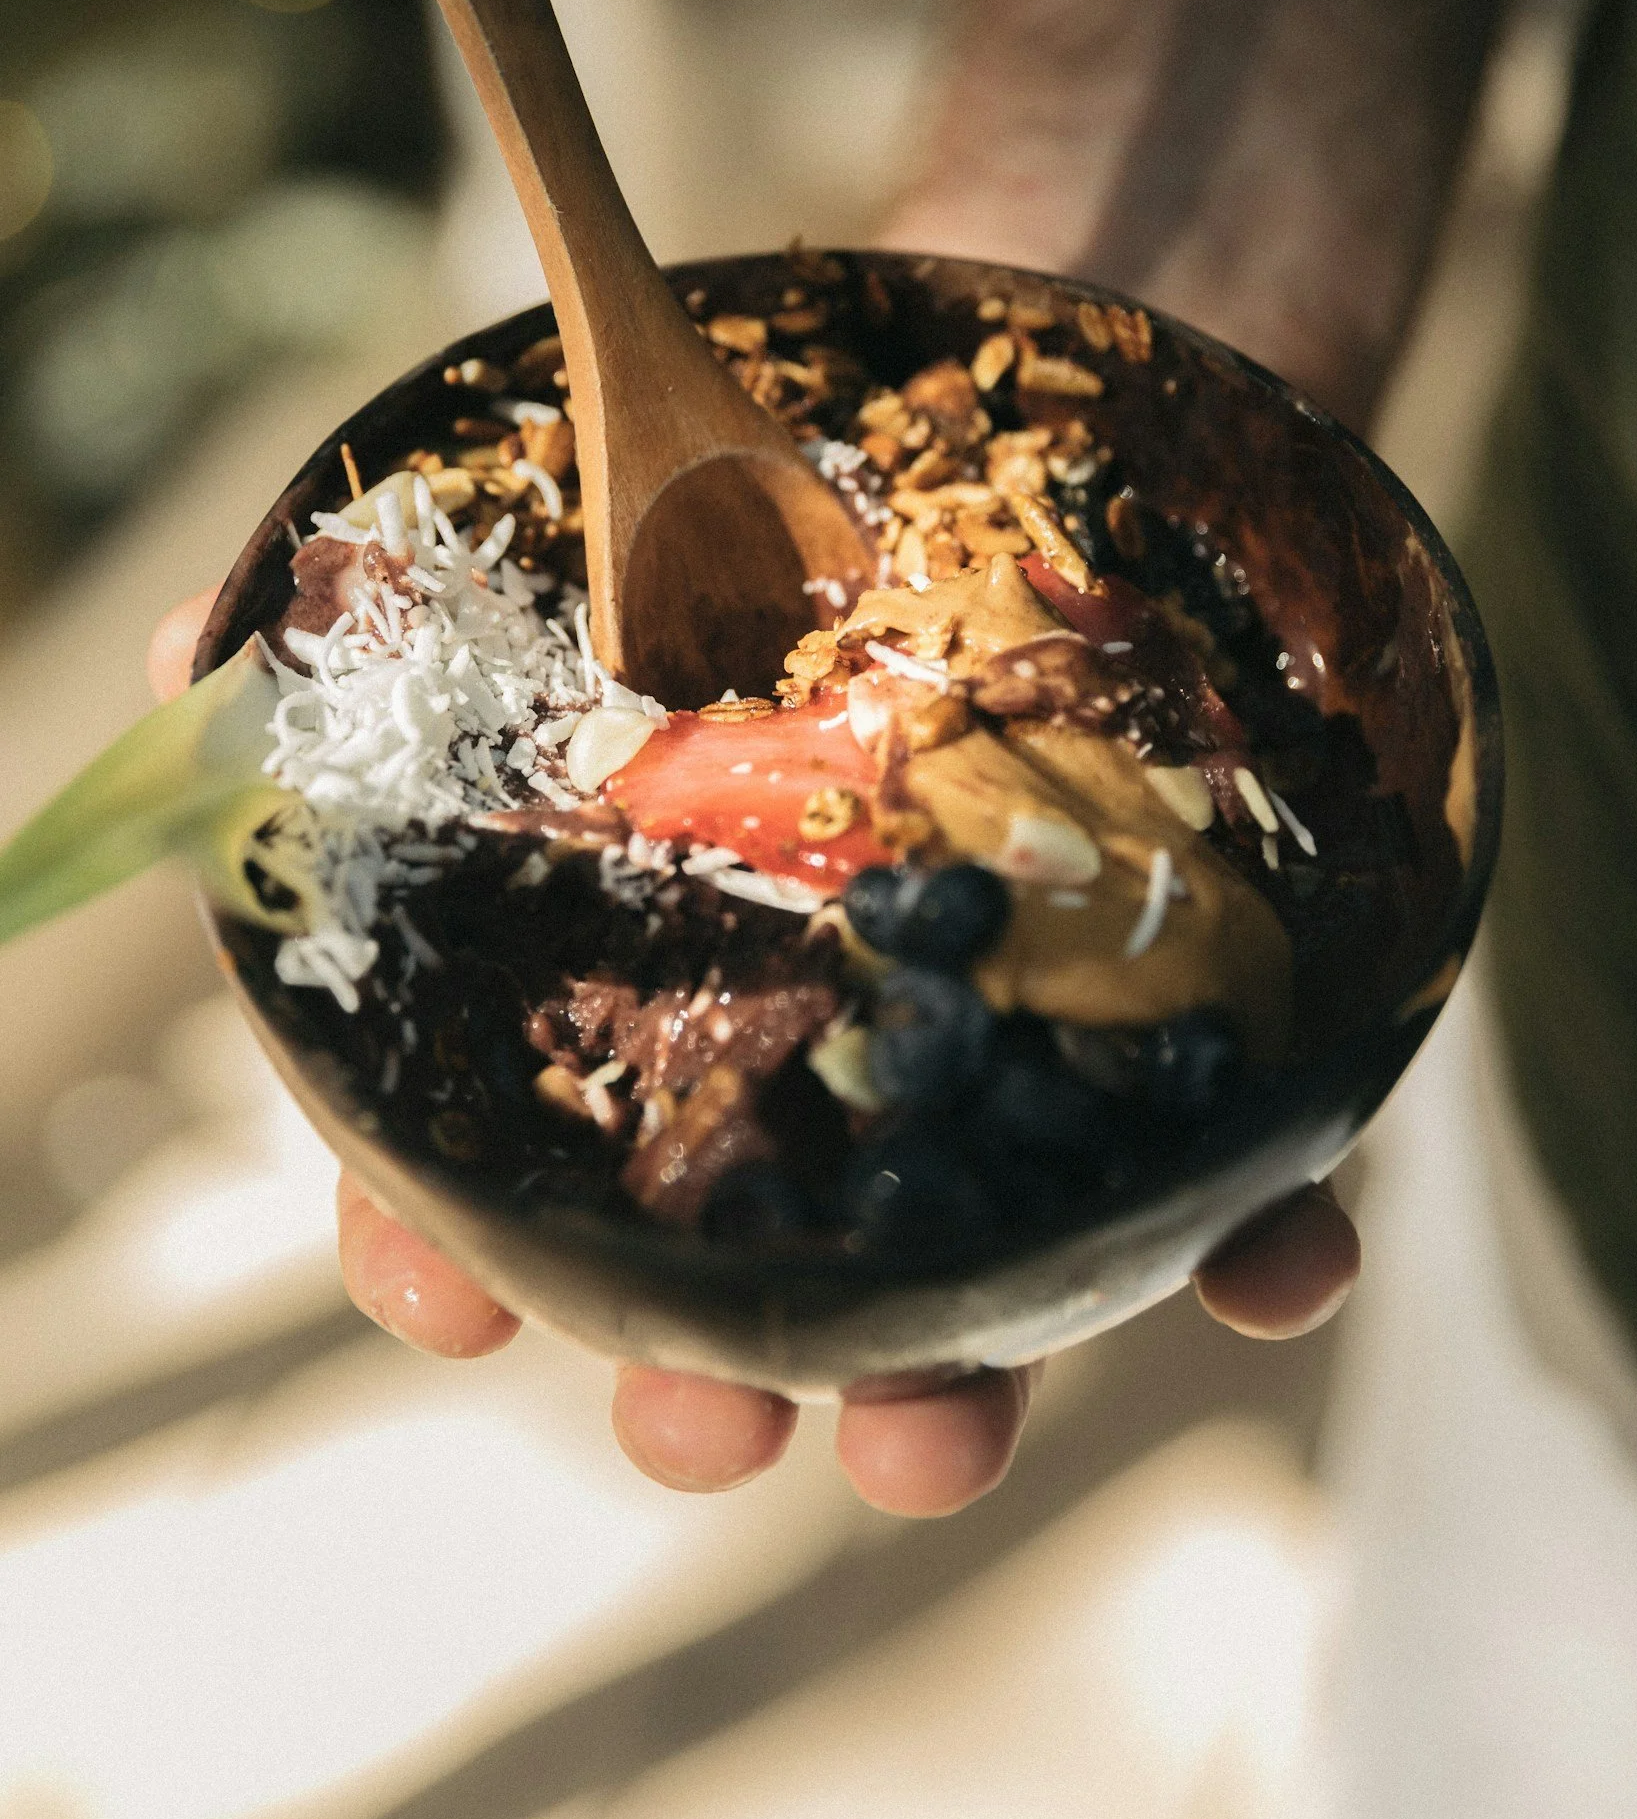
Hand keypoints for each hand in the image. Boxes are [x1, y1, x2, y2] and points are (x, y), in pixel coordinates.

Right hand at [151, 593, 1357, 1515]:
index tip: (444, 1300)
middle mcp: (819, 1030)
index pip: (513, 1136)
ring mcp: (1003, 1038)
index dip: (445, 1238)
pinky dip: (1256, 1236)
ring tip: (931, 1430)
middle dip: (702, 1375)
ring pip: (968, 1268)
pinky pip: (1240, 1157)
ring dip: (954, 1383)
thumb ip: (407, 603)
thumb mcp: (595, 497)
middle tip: (697, 1413)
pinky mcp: (1187, 1007)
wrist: (1066, 388)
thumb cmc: (797, 480)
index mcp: (651, 954)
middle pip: (737, 1261)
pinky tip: (1273, 1270)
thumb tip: (182, 664)